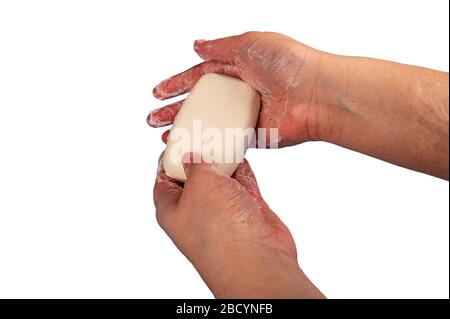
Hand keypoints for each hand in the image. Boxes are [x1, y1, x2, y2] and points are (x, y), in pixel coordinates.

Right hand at [147, 31, 346, 146]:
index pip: (199, 76)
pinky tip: (189, 148)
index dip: (177, 83)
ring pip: (207, 123)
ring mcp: (243, 115)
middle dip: (174, 110)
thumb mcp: (249, 42)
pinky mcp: (251, 136)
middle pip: (199, 102)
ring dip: (185, 130)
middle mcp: (239, 92)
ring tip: (164, 136)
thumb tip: (197, 45)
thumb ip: (220, 47)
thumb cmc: (289, 63)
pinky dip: (206, 144)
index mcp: (237, 68)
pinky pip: (224, 140)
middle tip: (153, 119)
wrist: (314, 94)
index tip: (158, 92)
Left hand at [154, 153, 323, 297]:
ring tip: (223, 137)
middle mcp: (196, 212)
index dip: (169, 158)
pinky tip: (241, 154)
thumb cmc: (219, 230)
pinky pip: (242, 185)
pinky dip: (242, 170)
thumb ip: (196, 166)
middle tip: (204, 133)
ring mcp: (222, 212)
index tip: (176, 140)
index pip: (164, 179)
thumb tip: (193, 157)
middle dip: (200, 157)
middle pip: (194, 178)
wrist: (256, 257)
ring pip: (220, 180)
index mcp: (172, 209)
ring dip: (223, 162)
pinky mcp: (246, 212)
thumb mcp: (199, 185)